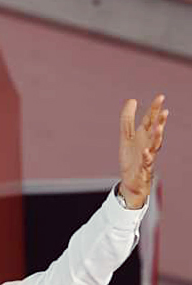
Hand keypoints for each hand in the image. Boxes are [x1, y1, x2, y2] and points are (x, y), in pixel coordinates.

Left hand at [119, 94, 168, 208]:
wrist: (132, 181)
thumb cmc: (132, 158)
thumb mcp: (126, 137)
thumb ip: (128, 120)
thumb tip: (132, 100)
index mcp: (144, 135)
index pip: (151, 120)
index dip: (155, 109)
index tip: (160, 97)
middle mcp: (148, 144)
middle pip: (155, 131)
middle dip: (160, 121)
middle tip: (164, 111)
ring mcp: (148, 155)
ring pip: (155, 145)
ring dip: (157, 136)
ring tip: (159, 128)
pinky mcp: (143, 168)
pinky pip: (146, 162)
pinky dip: (147, 157)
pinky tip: (146, 151)